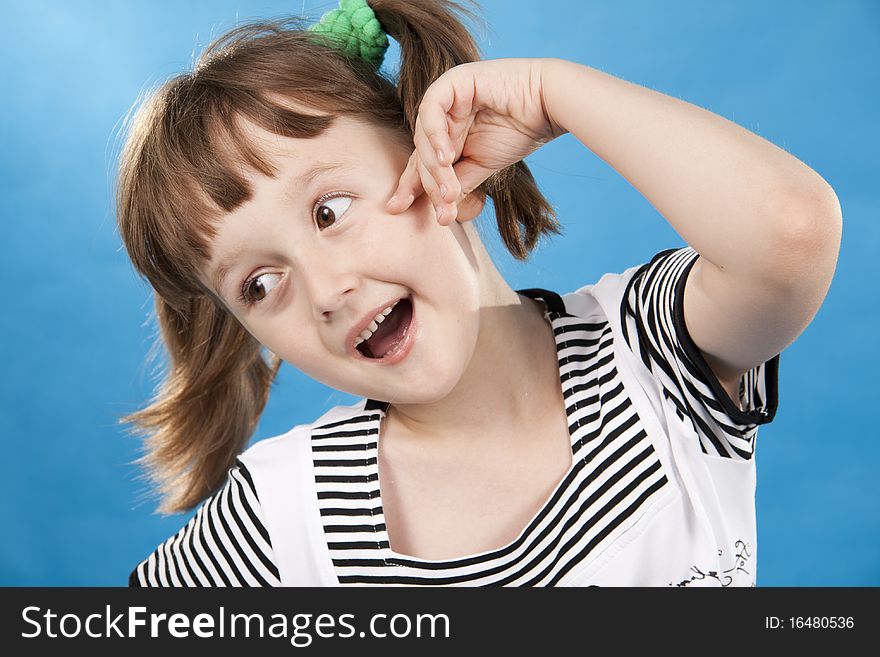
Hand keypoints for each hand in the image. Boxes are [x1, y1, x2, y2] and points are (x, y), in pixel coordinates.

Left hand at [386, 58, 565, 224]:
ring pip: (424, 137)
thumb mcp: (481, 167)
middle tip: (431, 210)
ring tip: (448, 192)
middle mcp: (441, 115)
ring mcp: (444, 97)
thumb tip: (440, 214)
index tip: (398, 208)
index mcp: (446, 133)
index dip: (410, 185)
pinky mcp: (451, 83)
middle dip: (422, 183)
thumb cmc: (519, 133)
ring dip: (435, 169)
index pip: (420, 162)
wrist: (547, 107)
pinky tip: (445, 159)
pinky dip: (436, 137)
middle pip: (419, 152)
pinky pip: (432, 111)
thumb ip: (457, 184)